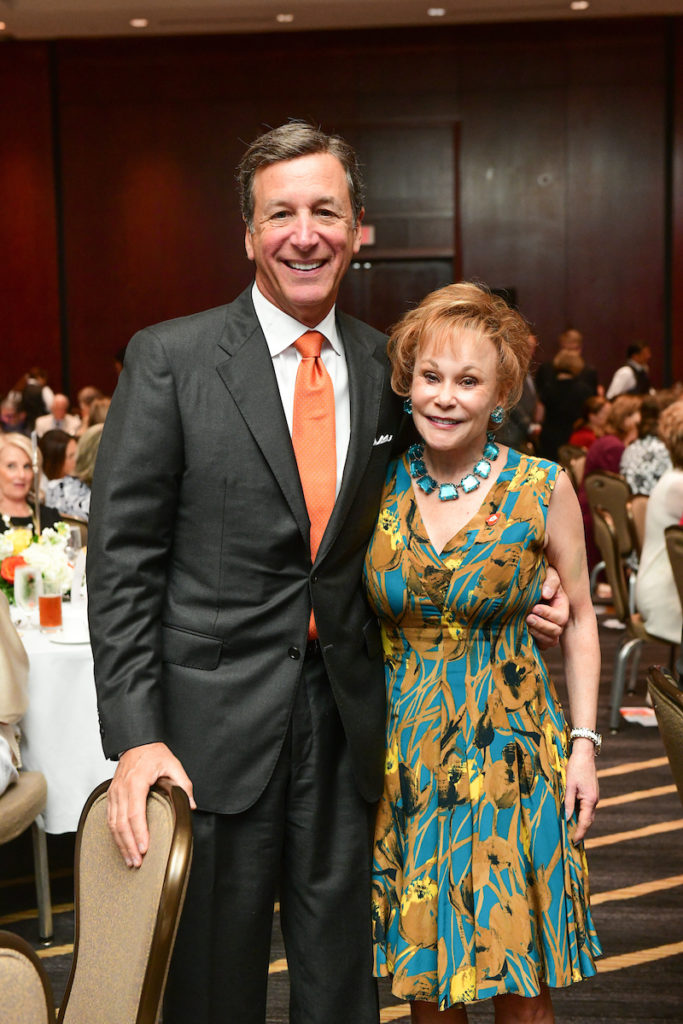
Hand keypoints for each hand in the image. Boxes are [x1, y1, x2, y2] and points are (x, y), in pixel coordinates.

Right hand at [106, 742, 195, 866]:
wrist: (136, 741)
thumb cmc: (153, 753)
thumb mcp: (173, 764)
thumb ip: (183, 785)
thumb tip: (190, 805)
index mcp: (136, 782)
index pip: (135, 813)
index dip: (139, 833)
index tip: (145, 849)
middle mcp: (121, 789)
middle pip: (121, 823)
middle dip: (129, 845)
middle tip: (137, 862)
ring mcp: (114, 793)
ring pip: (113, 824)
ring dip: (121, 844)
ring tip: (129, 860)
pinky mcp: (111, 795)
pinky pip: (110, 819)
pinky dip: (115, 835)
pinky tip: (122, 845)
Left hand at [526, 566, 568, 649]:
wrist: (527, 585)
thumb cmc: (540, 577)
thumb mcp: (548, 574)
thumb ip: (550, 582)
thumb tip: (546, 594)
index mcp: (562, 606)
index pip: (560, 617)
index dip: (548, 614)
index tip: (534, 608)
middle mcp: (558, 620)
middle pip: (556, 631)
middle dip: (542, 625)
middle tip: (528, 617)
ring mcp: (549, 629)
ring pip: (550, 641)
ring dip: (537, 634)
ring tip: (525, 622)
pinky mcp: (539, 635)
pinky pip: (541, 646)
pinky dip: (534, 641)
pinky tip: (523, 630)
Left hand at [564, 740, 598, 841]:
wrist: (584, 754)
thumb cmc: (575, 768)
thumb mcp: (569, 786)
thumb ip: (567, 803)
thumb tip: (566, 819)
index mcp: (590, 800)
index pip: (585, 822)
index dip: (579, 833)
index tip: (573, 842)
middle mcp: (594, 801)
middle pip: (588, 821)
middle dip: (581, 831)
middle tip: (572, 841)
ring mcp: (594, 797)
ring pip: (588, 815)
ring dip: (581, 823)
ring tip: (571, 831)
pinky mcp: (591, 793)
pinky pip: (586, 808)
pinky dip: (581, 814)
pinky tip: (573, 816)